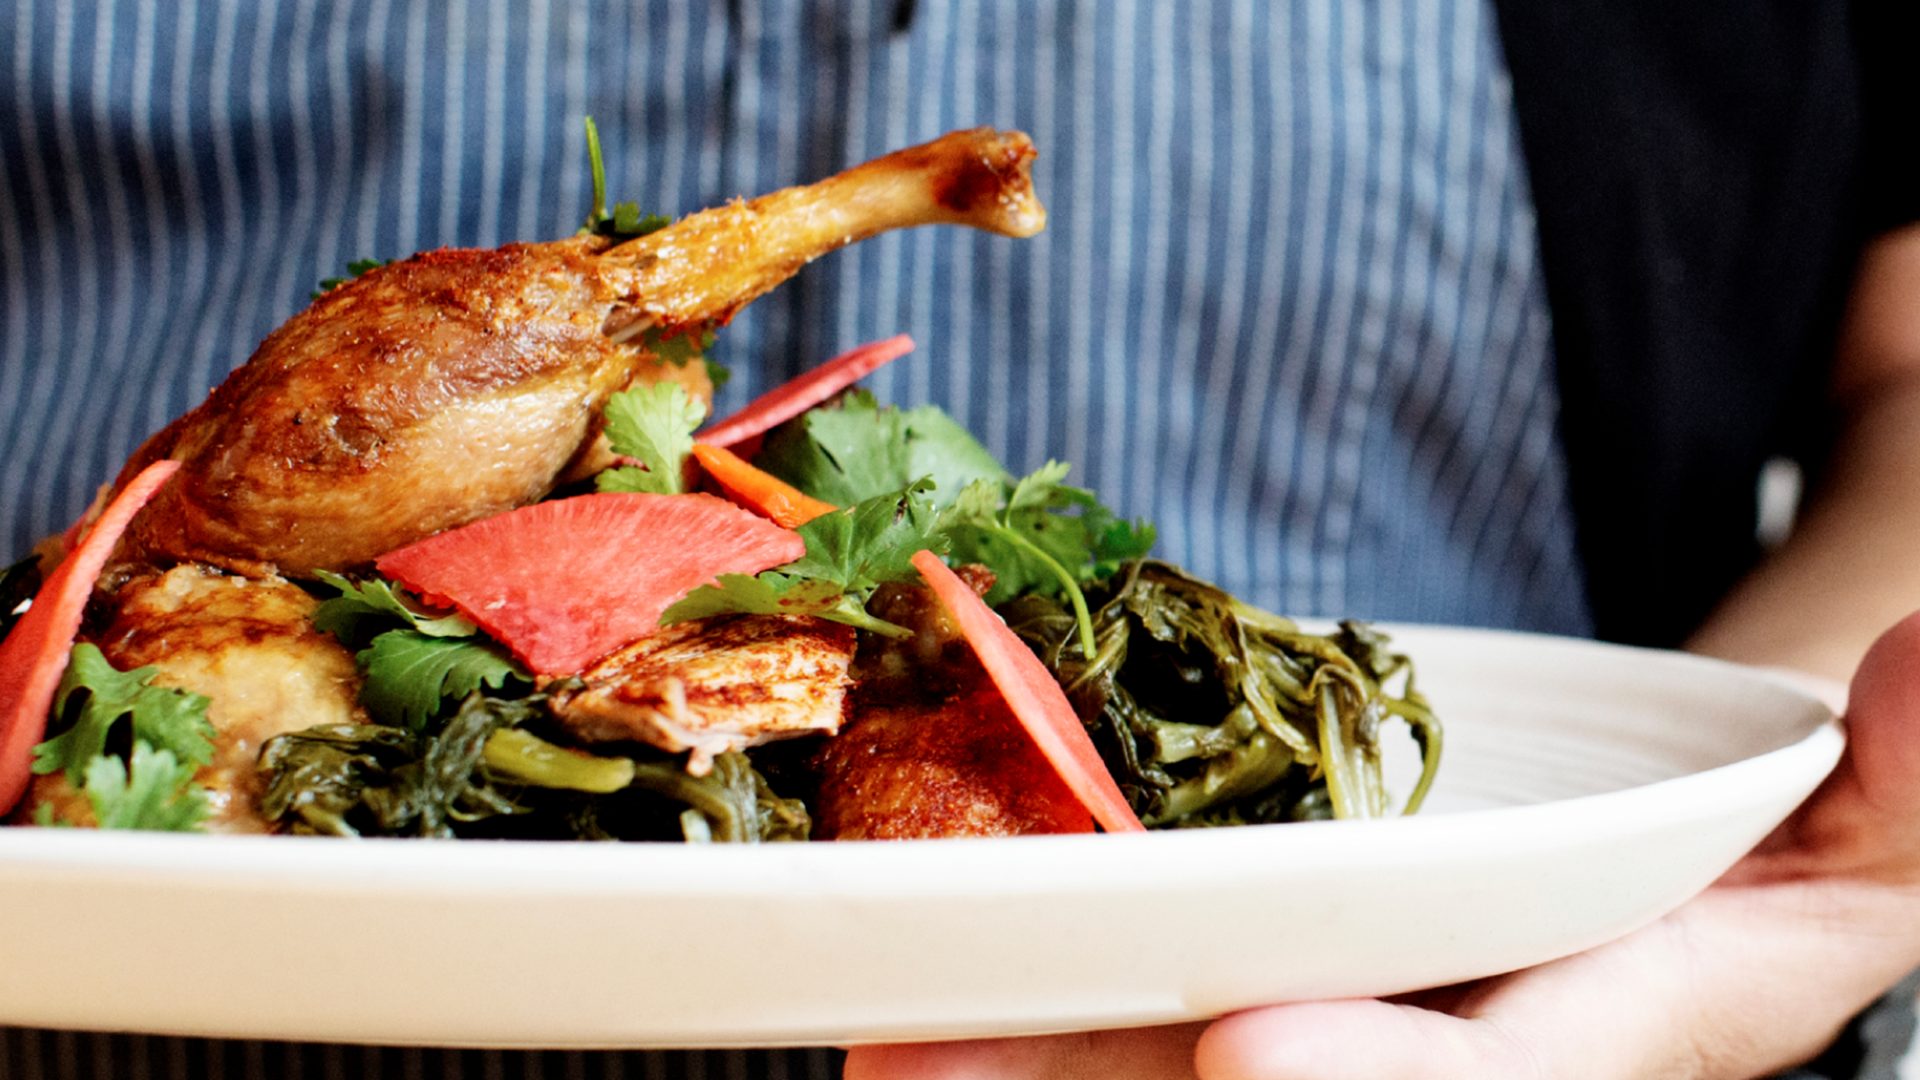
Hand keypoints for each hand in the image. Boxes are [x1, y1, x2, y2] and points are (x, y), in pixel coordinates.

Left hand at [844, 612, 1919, 1079]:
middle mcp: (1474, 1028)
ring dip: (1042, 1054)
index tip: (1255, 1051)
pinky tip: (931, 967)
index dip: (1390, 1078)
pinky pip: (1169, 970)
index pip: (1514, 1072)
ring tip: (883, 1046)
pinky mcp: (1302, 941)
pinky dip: (1057, 979)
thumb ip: (1916, 764)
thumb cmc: (1800, 803)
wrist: (1724, 799)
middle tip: (933, 1076)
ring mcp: (1374, 996)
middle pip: (1291, 1074)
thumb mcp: (1896, 793)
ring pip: (1193, 1046)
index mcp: (1638, 1014)